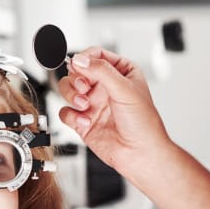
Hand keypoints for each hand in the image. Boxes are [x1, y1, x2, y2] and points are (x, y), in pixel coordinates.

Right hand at [58, 47, 172, 178]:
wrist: (139, 153)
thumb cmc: (143, 123)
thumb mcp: (125, 89)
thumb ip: (101, 71)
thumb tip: (80, 59)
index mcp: (120, 72)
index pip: (95, 55)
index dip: (84, 58)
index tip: (79, 65)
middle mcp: (104, 86)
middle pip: (77, 71)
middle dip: (77, 79)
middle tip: (84, 88)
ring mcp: (92, 104)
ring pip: (67, 89)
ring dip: (71, 96)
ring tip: (84, 105)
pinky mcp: (83, 121)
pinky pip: (66, 112)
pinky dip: (72, 116)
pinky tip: (85, 121)